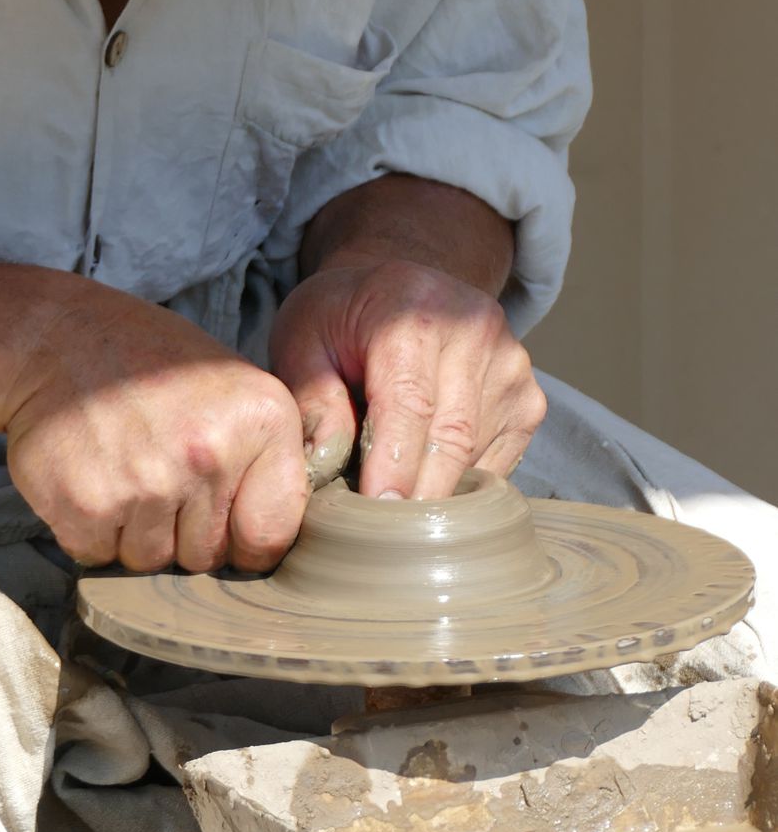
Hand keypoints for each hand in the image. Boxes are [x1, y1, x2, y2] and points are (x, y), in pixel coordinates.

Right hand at [0, 288, 307, 573]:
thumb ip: (263, 456)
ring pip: (150, 560)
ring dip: (131, 531)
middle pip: (205, 555)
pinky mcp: (88, 505)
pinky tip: (88, 476)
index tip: (220, 518)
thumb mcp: (229, 385)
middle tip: (153, 471)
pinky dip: (88, 528)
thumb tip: (273, 540)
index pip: (270, 536)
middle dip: (179, 530)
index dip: (242, 536)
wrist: (53, 338)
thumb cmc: (146, 362)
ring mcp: (147, 483)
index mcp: (262, 419)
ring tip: (120, 469)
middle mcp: (209, 454)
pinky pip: (98, 554)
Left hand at [270, 256, 545, 499]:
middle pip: (452, 440)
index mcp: (413, 312)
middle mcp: (475, 333)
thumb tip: (322, 466)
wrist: (398, 288)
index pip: (410, 404)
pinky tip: (422, 480)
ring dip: (432, 492)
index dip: (395, 466)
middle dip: (415, 498)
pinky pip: (496, 465)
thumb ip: (311, 400)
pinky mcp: (529, 399)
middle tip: (378, 543)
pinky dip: (458, 485)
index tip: (378, 515)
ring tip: (387, 499)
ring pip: (475, 459)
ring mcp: (511, 367)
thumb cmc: (341, 318)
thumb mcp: (302, 340)